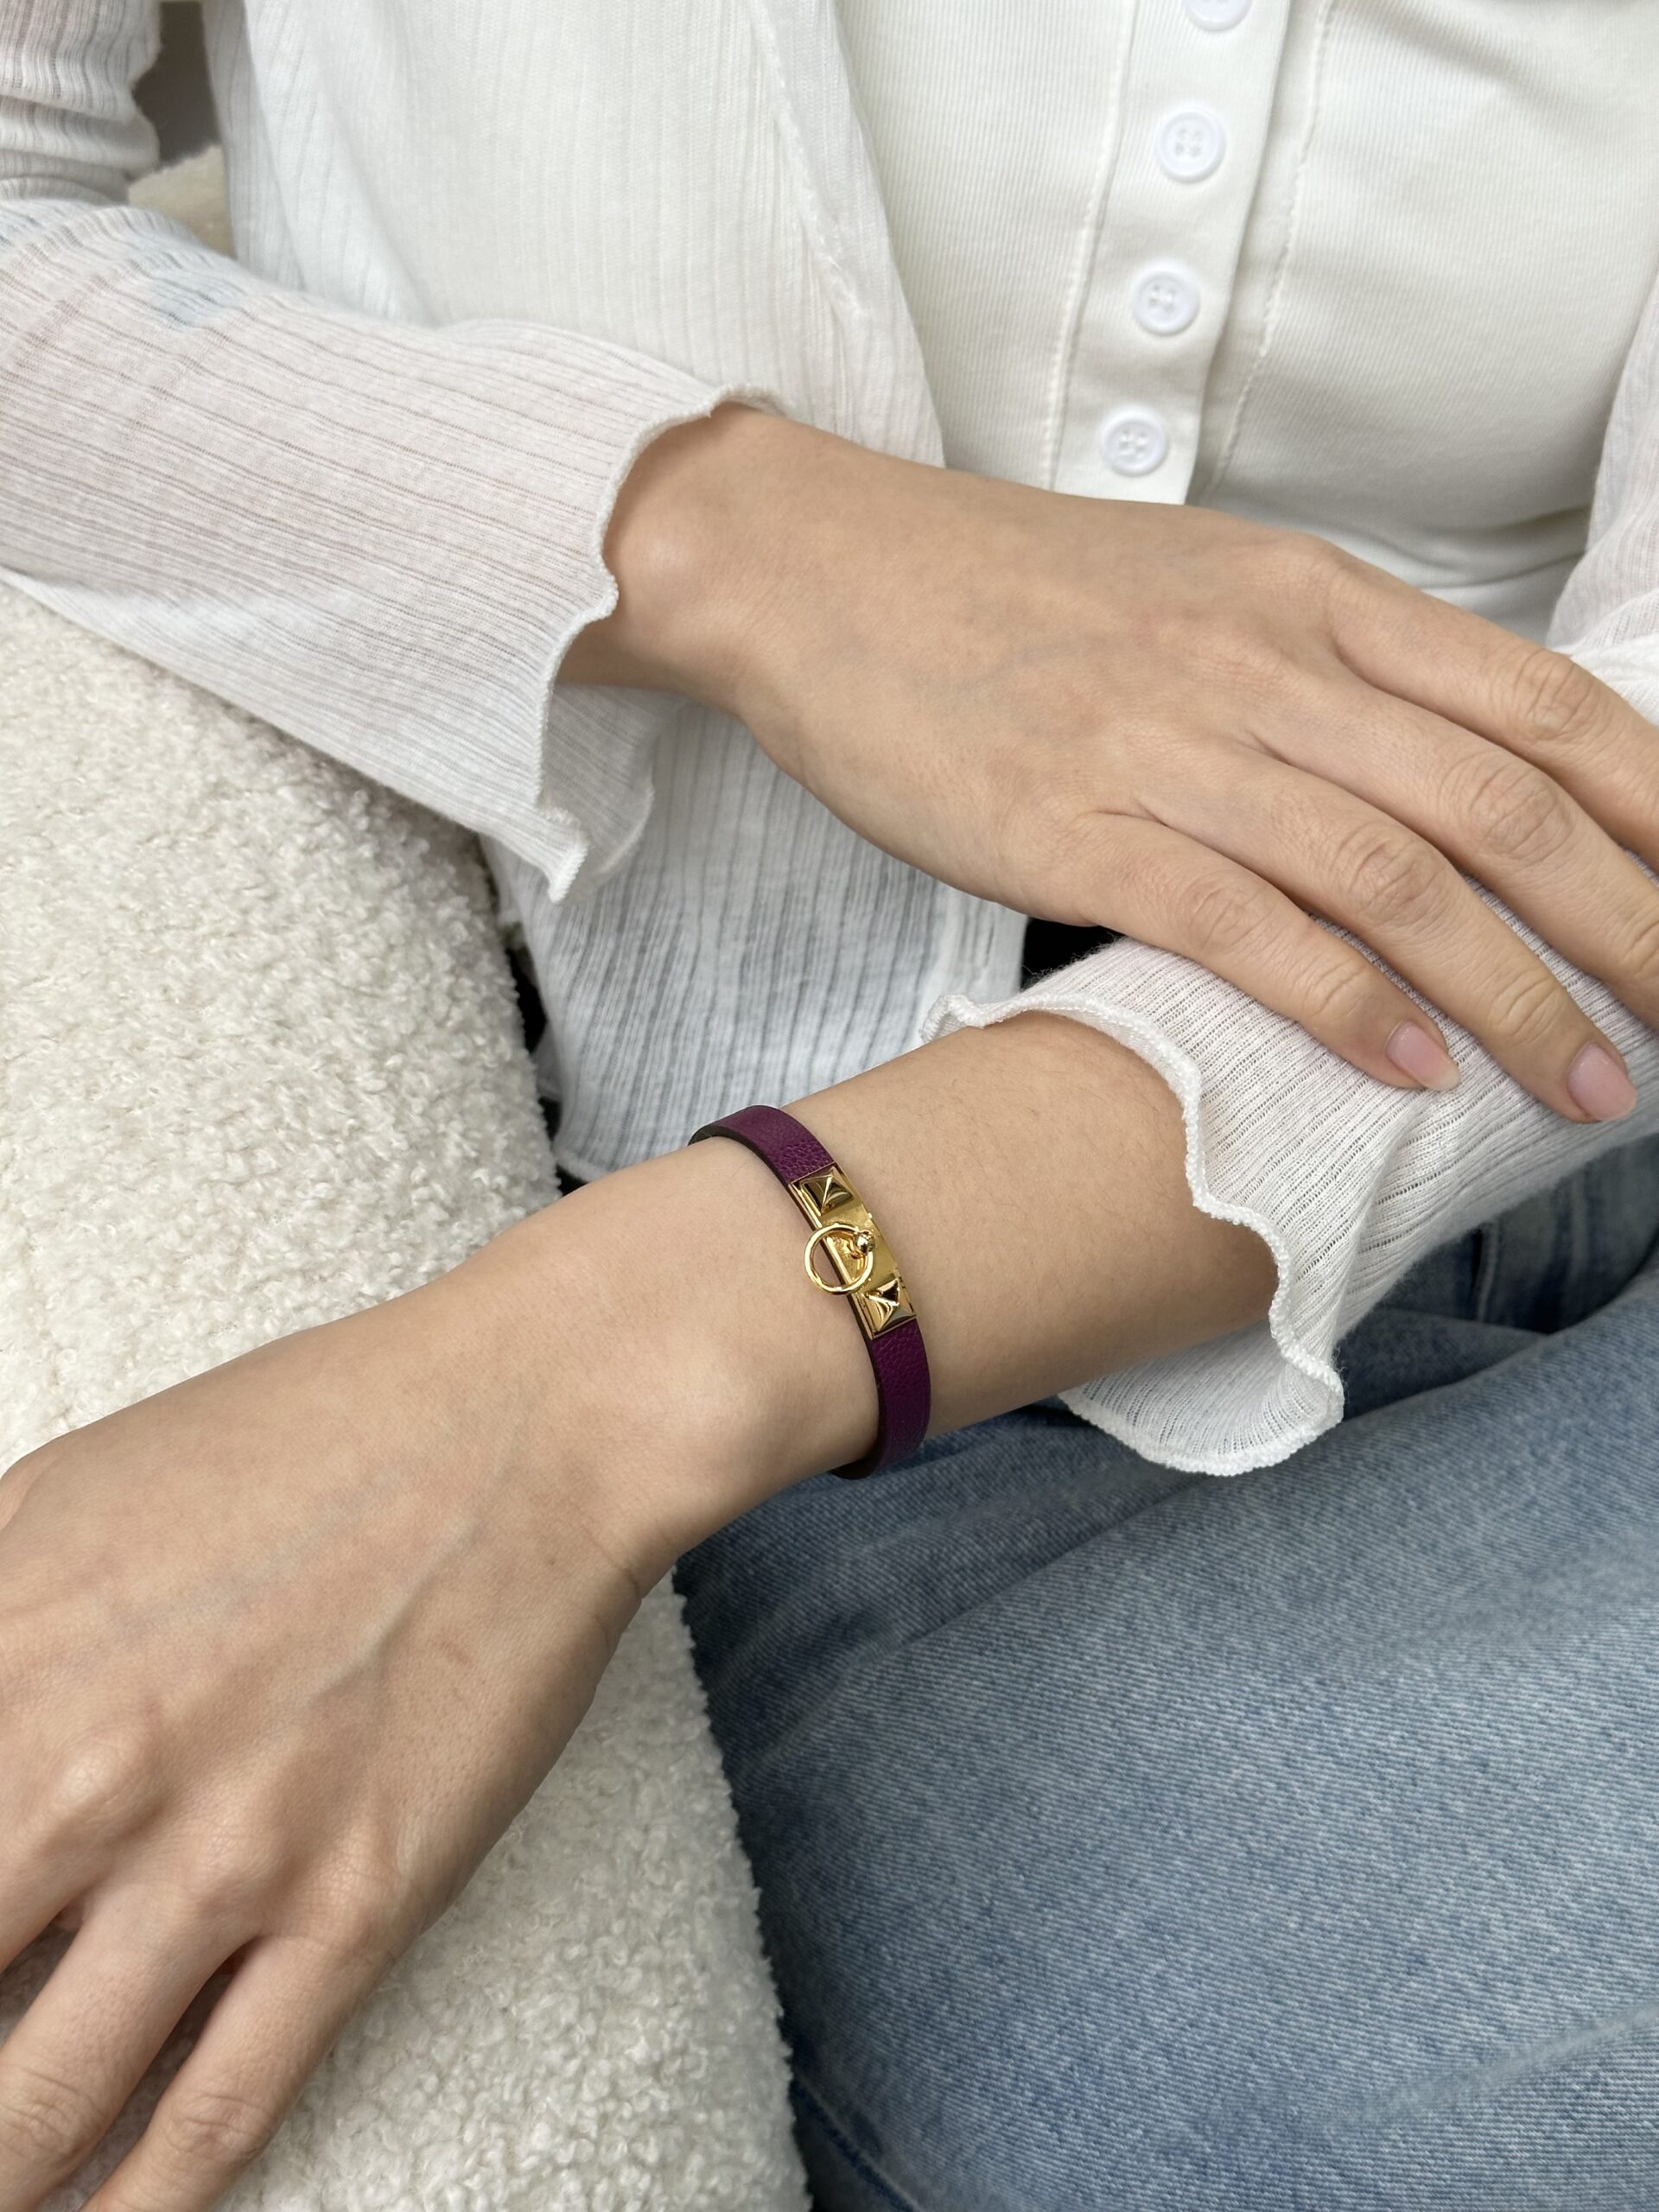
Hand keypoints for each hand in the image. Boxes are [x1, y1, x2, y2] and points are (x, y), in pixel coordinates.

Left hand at [0, 1143, 866, 2211]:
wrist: (527, 1426)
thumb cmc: (304, 1437)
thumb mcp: (58, 1492)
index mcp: (1, 1654)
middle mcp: (85, 1772)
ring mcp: (225, 1853)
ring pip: (36, 2106)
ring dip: (0, 2179)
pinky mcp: (355, 1906)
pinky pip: (219, 2112)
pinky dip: (139, 2205)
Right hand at [568, 404, 1658, 1122]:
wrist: (813, 567)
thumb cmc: (1001, 590)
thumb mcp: (1197, 588)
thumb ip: (1321, 664)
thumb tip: (1433, 761)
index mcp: (1308, 597)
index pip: (1533, 700)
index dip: (1649, 801)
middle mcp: (1264, 664)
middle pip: (1496, 802)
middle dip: (1622, 920)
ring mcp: (1166, 743)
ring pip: (1390, 875)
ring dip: (1509, 992)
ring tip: (1587, 1084)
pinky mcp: (1068, 823)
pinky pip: (1238, 922)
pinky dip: (1336, 1000)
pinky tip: (1405, 1070)